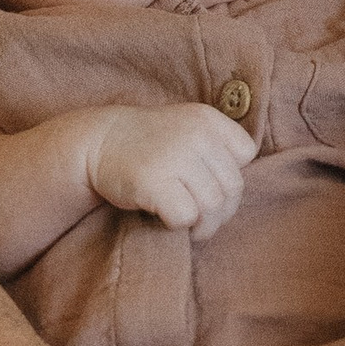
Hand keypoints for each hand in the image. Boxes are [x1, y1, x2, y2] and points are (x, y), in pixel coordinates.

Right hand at [87, 101, 257, 232]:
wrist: (98, 142)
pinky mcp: (153, 181)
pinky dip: (180, 225)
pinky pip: (185, 216)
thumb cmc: (148, 144)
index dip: (232, 176)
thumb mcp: (186, 128)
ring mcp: (175, 157)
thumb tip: (235, 196)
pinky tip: (167, 219)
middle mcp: (196, 134)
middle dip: (223, 211)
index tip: (212, 185)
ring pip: (212, 205)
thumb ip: (216, 149)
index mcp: (207, 118)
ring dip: (205, 225)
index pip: (246, 153)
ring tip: (192, 227)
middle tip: (205, 220)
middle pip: (232, 186)